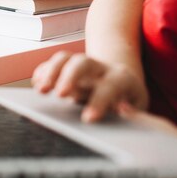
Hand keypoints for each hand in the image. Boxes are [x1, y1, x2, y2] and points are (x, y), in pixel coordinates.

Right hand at [31, 51, 148, 122]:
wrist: (123, 80)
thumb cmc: (130, 101)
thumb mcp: (138, 107)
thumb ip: (133, 112)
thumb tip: (123, 110)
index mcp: (122, 78)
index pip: (111, 86)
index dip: (100, 101)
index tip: (88, 119)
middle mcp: (100, 68)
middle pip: (83, 63)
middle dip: (70, 77)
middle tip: (60, 95)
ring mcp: (82, 66)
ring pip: (65, 58)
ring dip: (51, 71)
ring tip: (41, 90)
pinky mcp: (68, 68)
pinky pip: (54, 64)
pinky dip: (43, 71)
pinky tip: (37, 83)